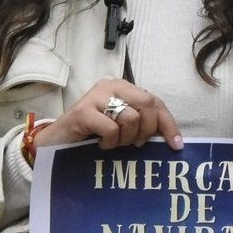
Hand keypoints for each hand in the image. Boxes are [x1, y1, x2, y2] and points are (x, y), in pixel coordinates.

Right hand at [33, 78, 182, 155]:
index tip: (176, 145)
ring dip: (125, 138)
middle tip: (134, 144)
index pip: (155, 102)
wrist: (56, 143)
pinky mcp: (83, 111)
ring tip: (112, 143)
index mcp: (124, 88)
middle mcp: (111, 86)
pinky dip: (110, 142)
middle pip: (147, 103)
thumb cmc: (92, 136)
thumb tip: (172, 140)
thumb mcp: (123, 129)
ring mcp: (96, 96)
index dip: (168, 124)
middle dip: (147, 130)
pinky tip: (99, 143)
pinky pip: (111, 128)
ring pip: (131, 117)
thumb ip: (142, 126)